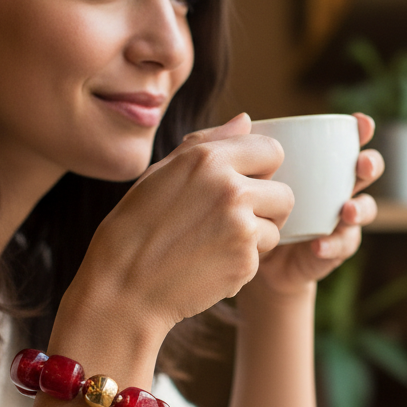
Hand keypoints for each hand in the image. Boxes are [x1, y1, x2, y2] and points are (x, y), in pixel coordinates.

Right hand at [68, 113, 293, 339]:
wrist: (122, 287)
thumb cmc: (134, 228)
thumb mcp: (160, 174)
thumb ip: (207, 143)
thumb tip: (246, 120)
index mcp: (207, 159)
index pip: (271, 150)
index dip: (261, 169)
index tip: (243, 184)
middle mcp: (230, 189)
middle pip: (284, 193)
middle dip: (266, 208)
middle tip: (231, 223)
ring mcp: (241, 228)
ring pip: (275, 229)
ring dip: (255, 239)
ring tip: (213, 245)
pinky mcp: (245, 263)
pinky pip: (259, 259)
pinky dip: (239, 264)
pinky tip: (206, 265)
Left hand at [247, 113, 382, 298]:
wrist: (252, 257)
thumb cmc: (252, 209)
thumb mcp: (250, 179)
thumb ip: (250, 152)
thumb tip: (244, 118)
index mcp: (321, 168)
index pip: (347, 144)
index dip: (361, 131)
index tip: (361, 122)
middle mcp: (336, 191)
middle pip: (366, 173)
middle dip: (370, 165)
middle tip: (361, 165)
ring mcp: (338, 221)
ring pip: (364, 211)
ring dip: (359, 208)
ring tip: (346, 210)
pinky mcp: (331, 250)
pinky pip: (341, 247)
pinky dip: (332, 245)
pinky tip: (318, 245)